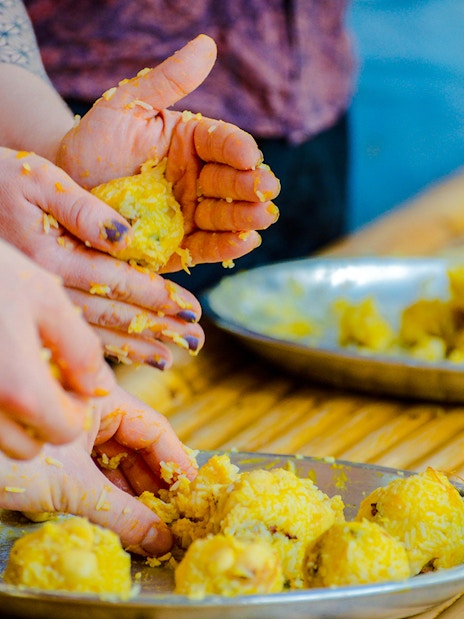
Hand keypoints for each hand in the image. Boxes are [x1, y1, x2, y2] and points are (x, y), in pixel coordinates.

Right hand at [0, 147, 203, 365]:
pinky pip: (72, 334)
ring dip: (136, 347)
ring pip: (94, 333)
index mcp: (52, 256)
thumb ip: (84, 209)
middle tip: (196, 340)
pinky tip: (127, 358)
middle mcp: (46, 287)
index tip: (192, 310)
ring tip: (170, 359)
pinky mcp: (34, 306)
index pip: (118, 281)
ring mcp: (37, 303)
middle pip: (113, 314)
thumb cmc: (0, 179)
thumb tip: (130, 239)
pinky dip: (104, 349)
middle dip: (158, 328)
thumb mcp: (40, 180)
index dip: (158, 297)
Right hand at [0, 239, 114, 459]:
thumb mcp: (46, 298)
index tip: (69, 378)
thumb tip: (98, 388)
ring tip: (13, 368)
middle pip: (29, 446)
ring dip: (14, 416)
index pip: (66, 431)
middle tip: (42, 375)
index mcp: (19, 389)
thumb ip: (81, 349)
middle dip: (44, 418)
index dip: (77, 407)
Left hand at [0, 385, 196, 555]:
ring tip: (157, 525)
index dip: (177, 462)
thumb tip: (161, 539)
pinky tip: (130, 521)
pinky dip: (113, 497)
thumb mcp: (70, 487)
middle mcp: (93, 408)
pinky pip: (100, 473)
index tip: (196, 492)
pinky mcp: (66, 454)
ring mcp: (79, 431)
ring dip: (137, 494)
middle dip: (158, 484)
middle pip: (140, 446)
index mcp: (100, 395)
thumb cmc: (5, 459)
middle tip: (178, 517)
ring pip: (120, 463)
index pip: (153, 428)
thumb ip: (120, 514)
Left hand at [58, 34, 280, 272]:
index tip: (247, 155)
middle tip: (266, 189)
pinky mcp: (179, 245)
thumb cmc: (94, 143)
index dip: (238, 149)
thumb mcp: (126, 106)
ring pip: (225, 216)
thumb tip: (207, 45)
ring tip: (263, 216)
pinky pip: (205, 247)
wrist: (67, 191)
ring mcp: (189, 213)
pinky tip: (246, 241)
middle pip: (231, 181)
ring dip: (246, 217)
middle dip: (250, 186)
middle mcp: (196, 179)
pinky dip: (226, 247)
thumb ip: (167, 81)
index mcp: (190, 143)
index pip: (223, 142)